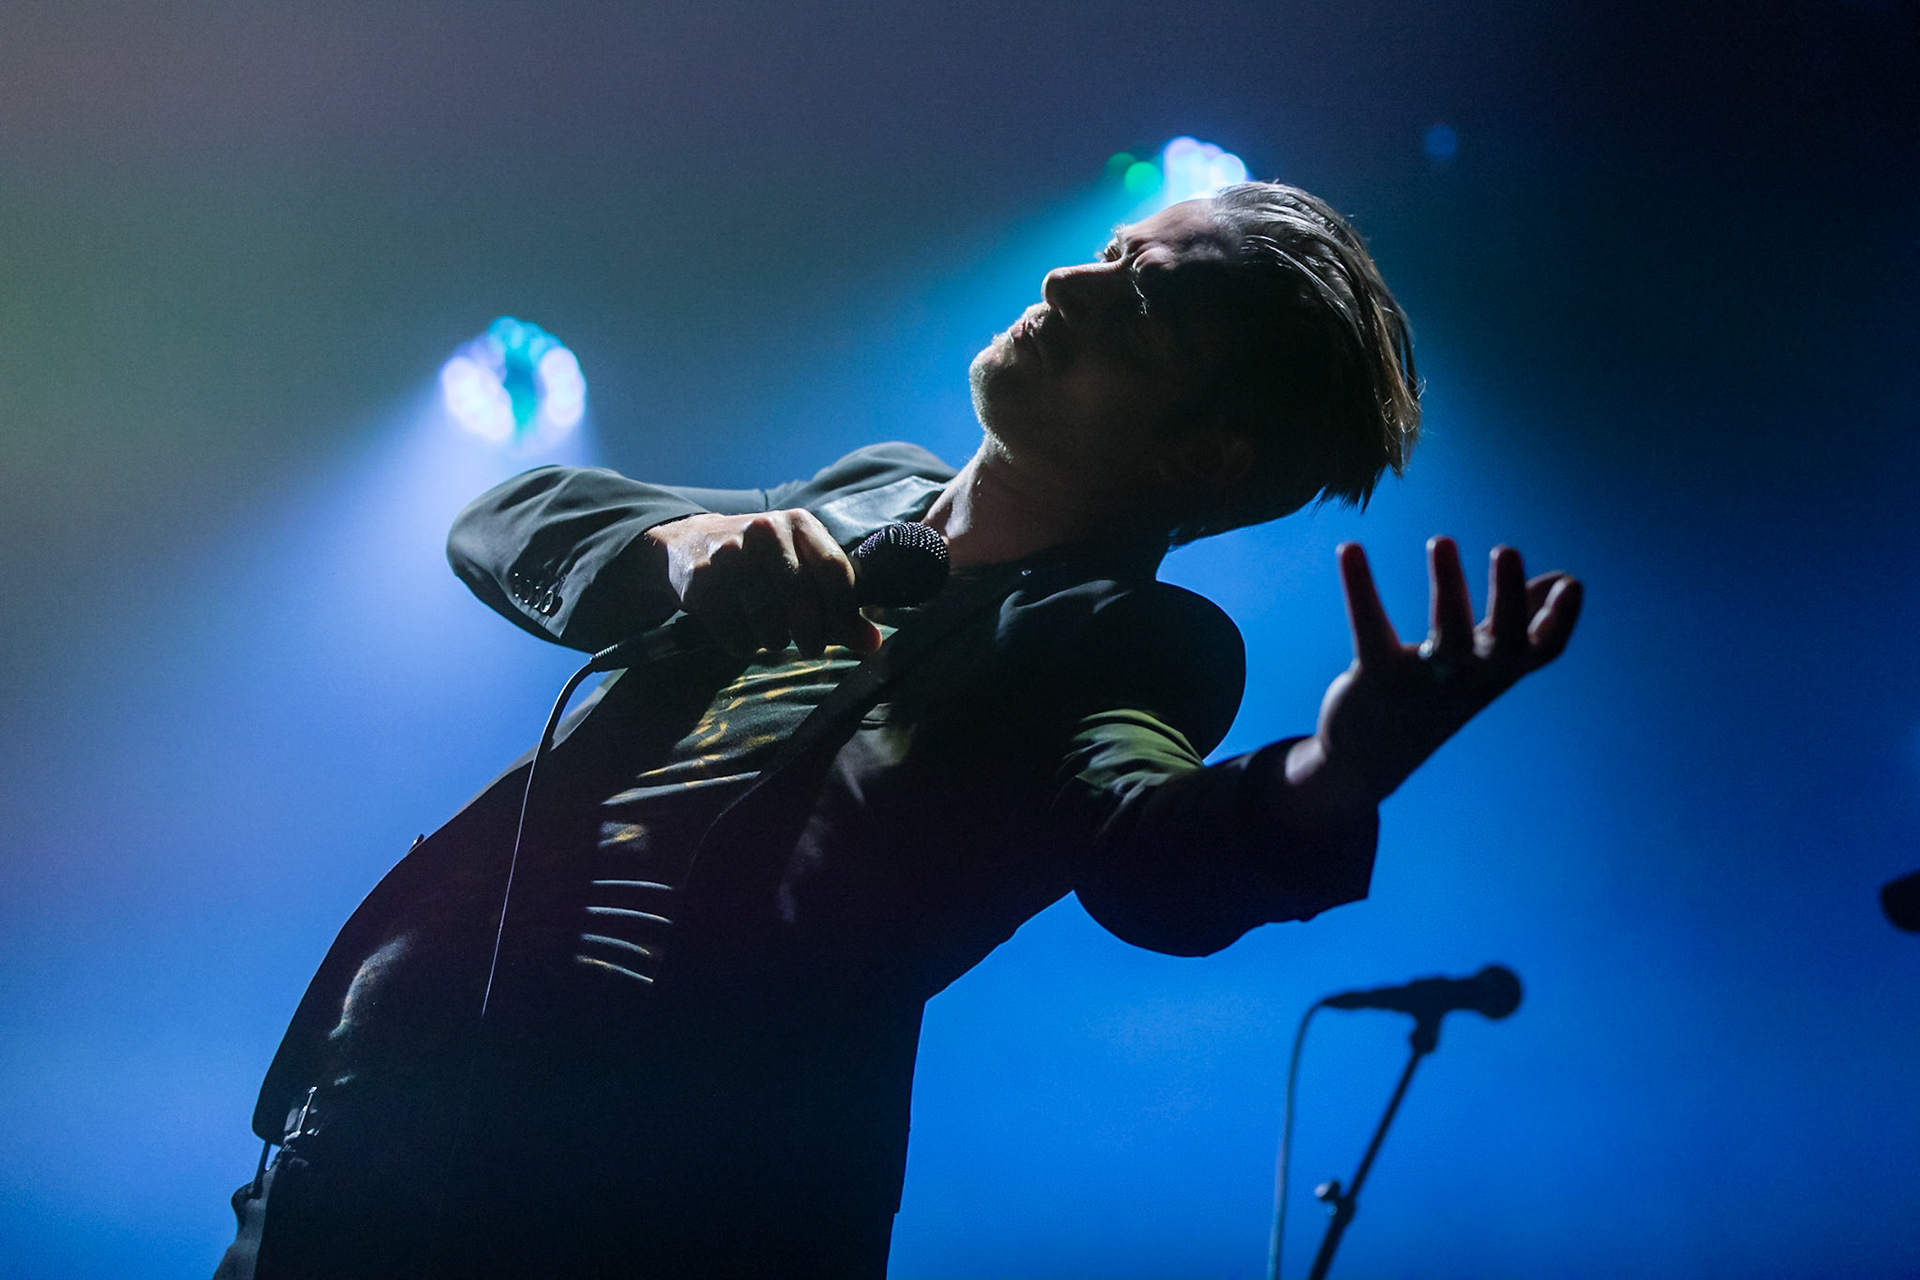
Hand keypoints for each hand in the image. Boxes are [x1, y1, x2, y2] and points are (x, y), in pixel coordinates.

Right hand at [644, 510, 881, 658]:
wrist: (688, 545)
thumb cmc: (760, 562)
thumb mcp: (800, 566)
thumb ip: (837, 602)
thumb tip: (872, 643)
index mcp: (798, 523)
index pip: (834, 569)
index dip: (846, 611)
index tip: (851, 636)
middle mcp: (766, 531)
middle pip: (803, 599)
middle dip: (814, 636)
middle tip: (812, 647)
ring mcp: (731, 555)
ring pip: (770, 623)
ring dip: (776, 641)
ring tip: (770, 630)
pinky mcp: (702, 583)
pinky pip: (737, 637)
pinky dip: (745, 646)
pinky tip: (741, 630)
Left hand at [1287, 537, 1581, 808]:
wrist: (1370, 759)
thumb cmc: (1435, 697)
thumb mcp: (1482, 662)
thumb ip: (1518, 621)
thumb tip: (1562, 581)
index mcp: (1498, 671)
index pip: (1542, 652)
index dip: (1561, 622)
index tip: (1571, 584)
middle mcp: (1469, 680)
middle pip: (1503, 645)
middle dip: (1508, 599)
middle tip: (1506, 549)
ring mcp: (1424, 683)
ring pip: (1445, 637)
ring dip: (1447, 586)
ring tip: (1442, 541)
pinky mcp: (1375, 678)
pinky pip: (1370, 629)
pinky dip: (1361, 589)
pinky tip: (1350, 550)